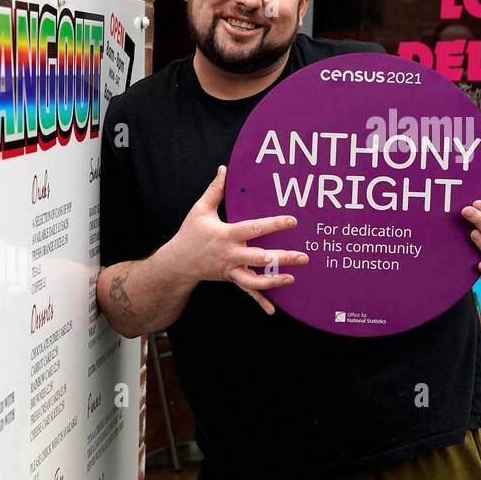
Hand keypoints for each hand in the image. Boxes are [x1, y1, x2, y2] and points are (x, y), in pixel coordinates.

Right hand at [162, 164, 308, 314]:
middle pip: (260, 258)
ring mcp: (231, 270)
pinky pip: (246, 292)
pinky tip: (273, 310)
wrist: (177, 263)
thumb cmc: (190, 234)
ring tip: (292, 278)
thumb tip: (224, 169)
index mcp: (226, 235)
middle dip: (282, 258)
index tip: (292, 221)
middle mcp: (230, 255)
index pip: (253, 229)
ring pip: (255, 280)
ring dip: (274, 281)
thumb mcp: (200, 210)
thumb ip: (215, 190)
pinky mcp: (230, 279)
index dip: (273, 224)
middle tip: (303, 257)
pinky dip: (259, 302)